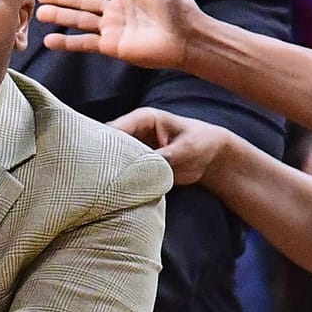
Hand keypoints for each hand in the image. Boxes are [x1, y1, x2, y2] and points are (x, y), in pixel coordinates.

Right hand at [37, 0, 199, 68]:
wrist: (187, 37)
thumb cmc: (179, 5)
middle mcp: (116, 10)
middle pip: (82, 2)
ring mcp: (112, 29)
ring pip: (79, 21)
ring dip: (60, 17)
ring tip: (40, 13)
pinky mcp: (112, 46)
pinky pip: (84, 43)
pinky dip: (67, 42)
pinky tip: (49, 41)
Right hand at [109, 107, 235, 187]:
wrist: (212, 156)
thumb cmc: (201, 144)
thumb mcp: (184, 150)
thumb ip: (162, 158)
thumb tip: (139, 169)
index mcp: (144, 118)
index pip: (115, 128)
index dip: (105, 144)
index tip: (101, 162)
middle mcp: (134, 131)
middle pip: (109, 144)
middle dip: (104, 160)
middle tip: (100, 179)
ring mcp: (133, 147)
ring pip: (113, 159)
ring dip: (111, 172)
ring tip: (106, 188)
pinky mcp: (137, 163)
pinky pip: (122, 171)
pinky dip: (120, 181)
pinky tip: (117, 192)